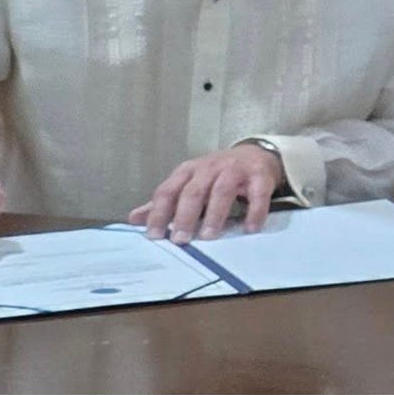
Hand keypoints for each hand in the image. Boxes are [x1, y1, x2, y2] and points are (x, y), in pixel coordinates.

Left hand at [128, 143, 284, 243]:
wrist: (254, 155)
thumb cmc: (216, 174)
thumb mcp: (189, 183)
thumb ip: (165, 202)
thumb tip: (134, 218)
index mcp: (188, 171)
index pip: (168, 191)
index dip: (159, 213)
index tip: (154, 236)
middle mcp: (209, 167)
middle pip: (193, 191)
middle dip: (185, 216)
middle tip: (180, 239)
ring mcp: (235, 170)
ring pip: (221, 190)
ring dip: (214, 214)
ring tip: (208, 236)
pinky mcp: (259, 176)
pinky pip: (257, 194)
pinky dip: (254, 211)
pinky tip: (250, 228)